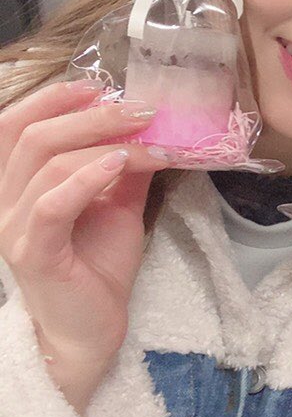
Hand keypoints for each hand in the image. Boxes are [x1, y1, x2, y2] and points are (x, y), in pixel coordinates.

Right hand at [0, 80, 167, 408]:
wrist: (93, 329)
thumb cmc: (98, 267)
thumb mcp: (116, 203)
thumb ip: (125, 165)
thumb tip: (151, 125)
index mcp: (14, 183)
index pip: (14, 124)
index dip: (53, 97)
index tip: (101, 86)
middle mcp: (3, 200)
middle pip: (31, 134)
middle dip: (88, 113)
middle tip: (140, 109)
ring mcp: (12, 226)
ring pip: (44, 161)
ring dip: (102, 141)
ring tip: (147, 138)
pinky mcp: (32, 252)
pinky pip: (51, 204)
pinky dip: (87, 176)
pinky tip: (121, 164)